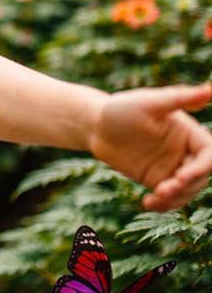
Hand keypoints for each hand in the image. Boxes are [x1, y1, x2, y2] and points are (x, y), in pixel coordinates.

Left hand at [90, 83, 211, 211]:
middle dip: (186, 186)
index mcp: (189, 132)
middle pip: (200, 176)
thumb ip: (179, 98)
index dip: (201, 167)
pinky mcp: (157, 180)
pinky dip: (163, 204)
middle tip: (163, 189)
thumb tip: (210, 88)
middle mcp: (185, 151)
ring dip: (175, 198)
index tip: (181, 176)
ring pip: (186, 190)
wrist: (93, 126)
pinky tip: (148, 203)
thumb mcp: (148, 102)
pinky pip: (168, 198)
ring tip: (153, 198)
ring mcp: (171, 167)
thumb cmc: (119, 109)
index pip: (208, 154)